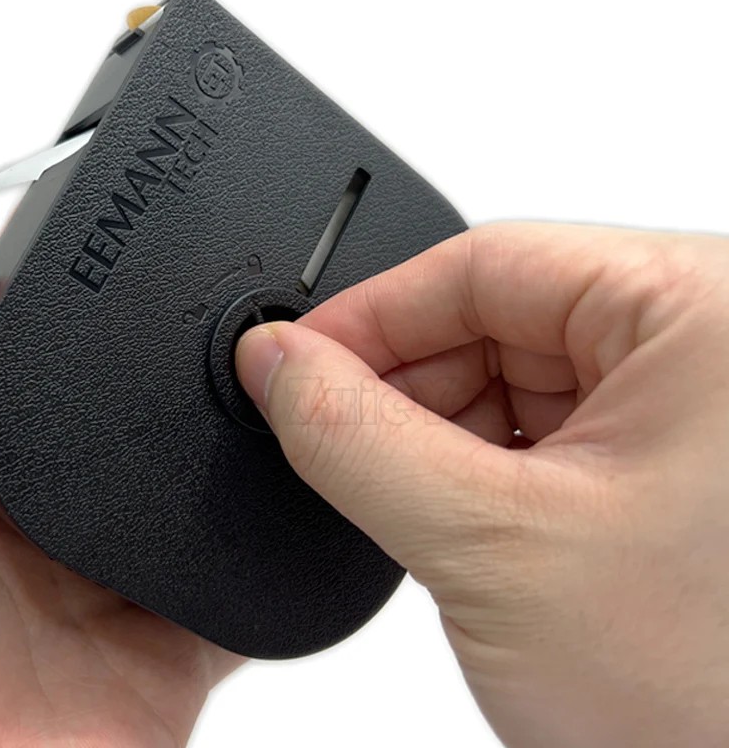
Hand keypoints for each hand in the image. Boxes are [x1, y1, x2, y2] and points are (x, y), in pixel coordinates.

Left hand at [0, 249, 238, 747]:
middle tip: (223, 321)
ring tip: (267, 395)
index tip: (126, 261)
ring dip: (222, 458)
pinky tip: (288, 496)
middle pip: (121, 434)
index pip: (27, 373)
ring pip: (185, 501)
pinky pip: (230, 594)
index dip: (73, 319)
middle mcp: (33, 531)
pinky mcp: (164, 659)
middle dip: (169, 385)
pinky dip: (262, 555)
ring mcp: (101, 594)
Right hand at [236, 223, 728, 747]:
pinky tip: (480, 529)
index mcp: (700, 311)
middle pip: (495, 316)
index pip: (482, 263)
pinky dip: (487, 471)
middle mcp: (708, 340)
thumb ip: (354, 438)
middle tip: (340, 449)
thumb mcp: (491, 550)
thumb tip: (277, 363)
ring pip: (511, 375)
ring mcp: (696, 401)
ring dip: (445, 440)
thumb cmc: (719, 697)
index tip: (292, 361)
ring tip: (440, 522)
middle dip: (406, 390)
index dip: (369, 316)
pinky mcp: (679, 456)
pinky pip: (545, 426)